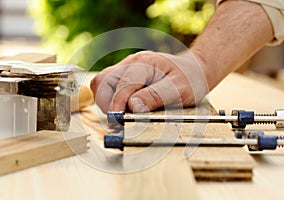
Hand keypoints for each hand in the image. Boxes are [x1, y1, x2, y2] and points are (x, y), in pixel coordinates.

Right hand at [90, 50, 209, 112]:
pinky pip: (108, 87)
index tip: (117, 121)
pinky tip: (122, 109)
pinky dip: (109, 100)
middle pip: (103, 81)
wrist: (193, 70)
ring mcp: (126, 69)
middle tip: (118, 120)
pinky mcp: (125, 76)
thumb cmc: (189, 79)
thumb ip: (155, 96)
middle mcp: (131, 63)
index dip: (117, 104)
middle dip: (106, 103)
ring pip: (101, 83)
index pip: (122, 84)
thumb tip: (133, 107)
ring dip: (106, 102)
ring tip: (120, 115)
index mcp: (145, 63)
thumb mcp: (179, 89)